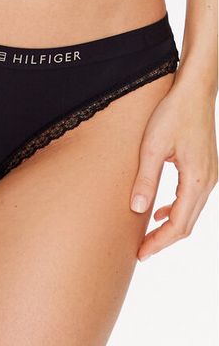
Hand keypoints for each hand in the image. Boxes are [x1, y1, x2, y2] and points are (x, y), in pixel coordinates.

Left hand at [129, 80, 217, 260]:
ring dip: (170, 226)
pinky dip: (176, 210)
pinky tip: (160, 211)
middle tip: (140, 251)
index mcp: (196, 180)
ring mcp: (209, 175)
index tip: (140, 253)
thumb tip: (137, 209)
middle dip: (164, 240)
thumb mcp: (152, 147)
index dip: (159, 242)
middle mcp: (208, 182)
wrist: (193, 92)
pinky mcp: (204, 168)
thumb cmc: (172, 114)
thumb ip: (146, 179)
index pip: (179, 224)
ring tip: (147, 236)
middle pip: (187, 224)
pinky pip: (192, 198)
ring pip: (190, 212)